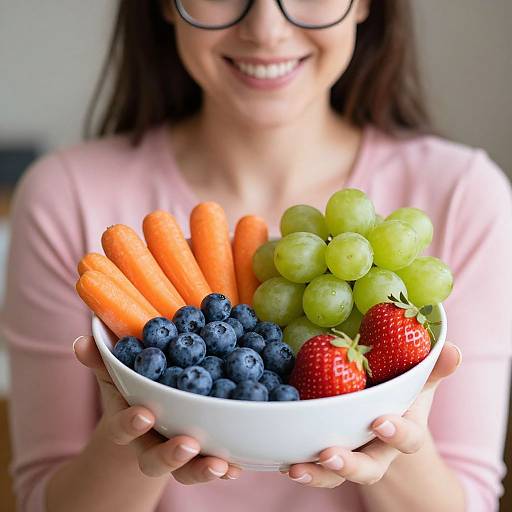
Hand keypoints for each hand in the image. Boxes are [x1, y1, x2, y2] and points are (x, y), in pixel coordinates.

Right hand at [73, 335, 241, 482]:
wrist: (144, 423)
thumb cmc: (130, 391)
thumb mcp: (115, 375)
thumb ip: (101, 360)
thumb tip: (80, 342)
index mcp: (130, 423)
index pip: (124, 427)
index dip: (131, 423)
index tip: (145, 414)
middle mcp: (152, 444)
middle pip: (155, 460)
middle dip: (170, 455)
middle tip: (187, 445)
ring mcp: (176, 454)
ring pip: (185, 471)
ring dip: (202, 469)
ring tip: (221, 465)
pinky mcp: (200, 457)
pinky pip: (212, 467)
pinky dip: (226, 469)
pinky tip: (238, 467)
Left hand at [282, 342, 461, 487]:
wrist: (380, 417)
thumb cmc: (399, 395)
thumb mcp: (417, 381)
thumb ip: (432, 368)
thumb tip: (454, 349)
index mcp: (401, 431)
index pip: (407, 439)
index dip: (396, 433)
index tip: (379, 421)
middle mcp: (375, 450)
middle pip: (368, 468)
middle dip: (350, 465)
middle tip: (330, 455)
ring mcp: (350, 454)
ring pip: (335, 475)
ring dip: (317, 474)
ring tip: (296, 468)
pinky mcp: (324, 452)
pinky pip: (312, 464)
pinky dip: (297, 462)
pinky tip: (280, 458)